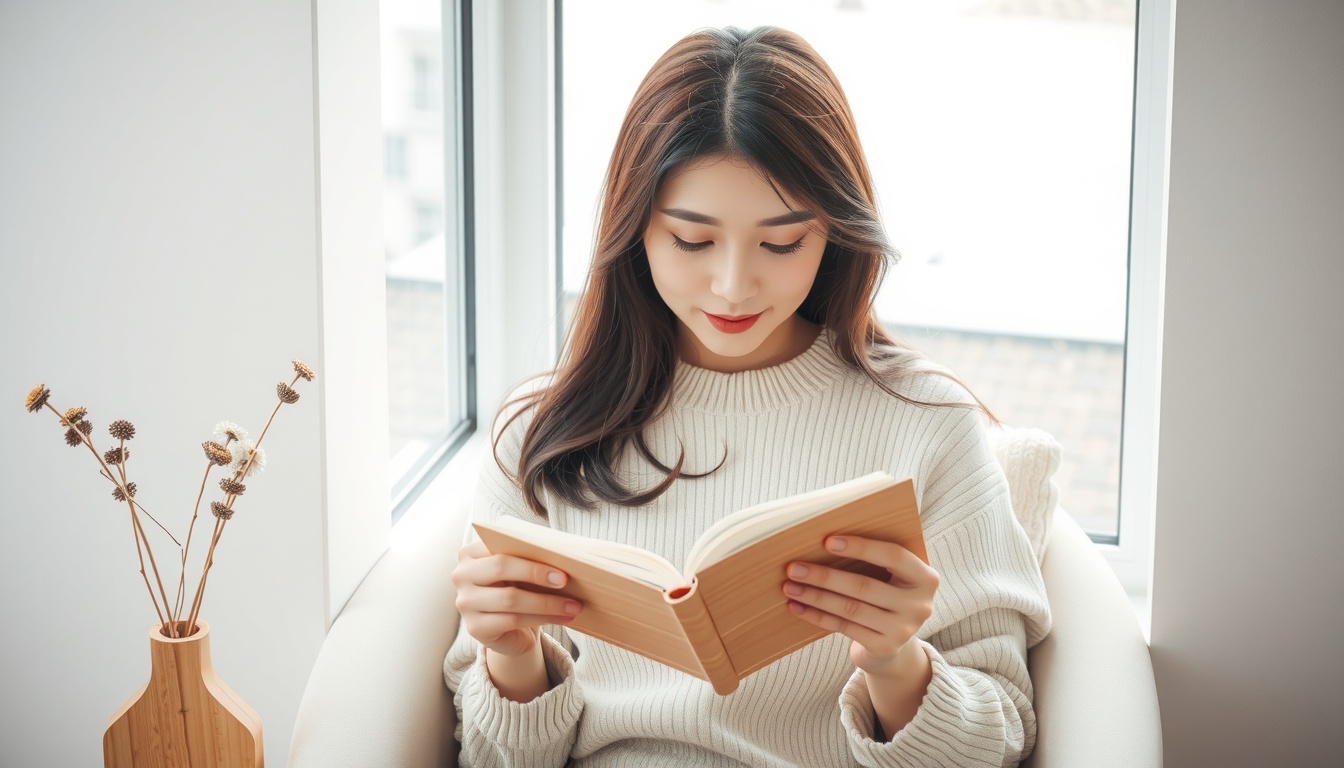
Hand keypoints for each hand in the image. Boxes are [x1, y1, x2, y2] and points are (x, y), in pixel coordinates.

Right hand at [452, 537, 582, 658]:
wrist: (510, 628)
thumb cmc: (518, 588)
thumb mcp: (522, 569)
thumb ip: (530, 556)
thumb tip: (562, 551)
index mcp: (470, 552)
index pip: (499, 546)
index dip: (530, 554)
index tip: (560, 564)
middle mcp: (461, 575)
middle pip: (501, 568)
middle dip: (537, 574)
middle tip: (566, 581)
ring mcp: (465, 603)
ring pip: (510, 599)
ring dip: (547, 602)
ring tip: (573, 605)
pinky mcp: (475, 628)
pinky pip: (513, 620)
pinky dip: (542, 618)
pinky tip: (562, 618)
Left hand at [782, 535, 938, 675]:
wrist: (892, 646)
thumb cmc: (884, 598)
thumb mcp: (890, 578)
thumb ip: (873, 561)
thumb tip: (823, 540)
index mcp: (925, 577)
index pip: (893, 555)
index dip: (860, 547)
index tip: (826, 541)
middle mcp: (920, 604)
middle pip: (864, 586)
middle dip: (824, 576)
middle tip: (793, 568)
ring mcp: (904, 629)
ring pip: (850, 608)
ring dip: (816, 596)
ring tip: (790, 587)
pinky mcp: (885, 647)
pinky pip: (844, 626)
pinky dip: (817, 616)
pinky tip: (797, 607)